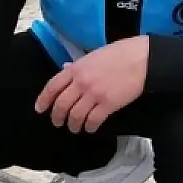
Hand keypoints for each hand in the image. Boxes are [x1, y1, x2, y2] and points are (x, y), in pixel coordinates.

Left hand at [34, 35, 148, 132]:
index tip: (40, 109)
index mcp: (76, 69)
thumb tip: (64, 69)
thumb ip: (77, 66)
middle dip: (57, 117)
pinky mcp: (108, 103)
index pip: (52, 86)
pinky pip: (93, 120)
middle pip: (61, 104)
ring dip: (72, 125)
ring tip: (74, 128)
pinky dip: (89, 127)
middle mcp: (81, 82)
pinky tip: (90, 128)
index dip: (43, 100)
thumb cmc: (119, 54)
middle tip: (58, 123)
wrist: (142, 58)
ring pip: (75, 115)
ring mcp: (94, 93)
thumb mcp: (92, 56)